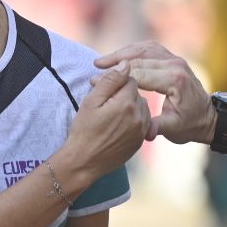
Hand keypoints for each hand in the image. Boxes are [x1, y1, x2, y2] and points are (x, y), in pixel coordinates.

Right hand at [64, 65, 152, 179]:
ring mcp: (142, 129)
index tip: (102, 90)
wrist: (84, 161)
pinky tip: (118, 125)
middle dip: (123, 93)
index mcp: (127, 103)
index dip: (115, 82)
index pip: (130, 79)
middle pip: (137, 92)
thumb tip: (126, 64)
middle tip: (105, 104)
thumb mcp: (91, 102)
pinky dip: (133, 119)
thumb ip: (110, 81)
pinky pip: (142, 121)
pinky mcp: (141, 140)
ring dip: (130, 105)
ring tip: (111, 115)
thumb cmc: (84, 130)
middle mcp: (139, 115)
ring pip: (141, 106)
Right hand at [95, 42, 213, 144]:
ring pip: (143, 49)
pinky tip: (120, 56)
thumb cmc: (190, 125)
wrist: (208, 117)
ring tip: (103, 61)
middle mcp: (175, 64)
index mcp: (174, 80)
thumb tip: (146, 132)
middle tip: (95, 69)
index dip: (117, 78)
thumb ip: (158, 127)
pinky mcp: (172, 58)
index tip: (97, 82)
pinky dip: (133, 50)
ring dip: (122, 53)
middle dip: (116, 63)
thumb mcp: (174, 129)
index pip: (140, 74)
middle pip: (139, 58)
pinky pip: (150, 48)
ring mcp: (175, 59)